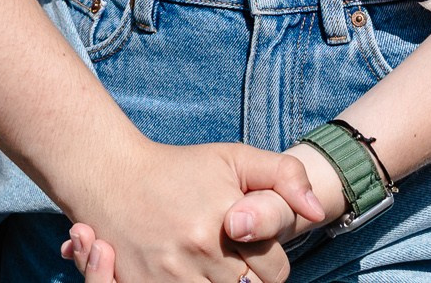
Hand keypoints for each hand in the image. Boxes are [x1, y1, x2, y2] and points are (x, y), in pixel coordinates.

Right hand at [59, 139, 321, 282]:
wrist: (111, 178)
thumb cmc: (180, 169)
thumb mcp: (234, 159)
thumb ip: (285, 175)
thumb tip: (318, 211)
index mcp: (224, 223)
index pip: (276, 270)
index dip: (271, 261)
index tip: (252, 247)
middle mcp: (197, 253)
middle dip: (251, 279)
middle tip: (235, 260)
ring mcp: (168, 277)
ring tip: (215, 268)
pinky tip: (194, 275)